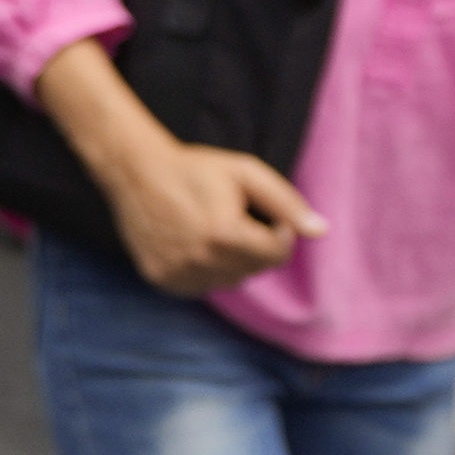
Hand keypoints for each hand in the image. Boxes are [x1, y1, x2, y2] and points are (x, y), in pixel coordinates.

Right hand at [110, 139, 325, 297]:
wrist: (133, 171)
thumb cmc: (194, 169)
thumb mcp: (245, 172)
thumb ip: (286, 203)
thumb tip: (321, 231)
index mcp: (226, 234)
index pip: (277, 254)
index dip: (277, 232)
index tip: (261, 213)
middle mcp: (202, 260)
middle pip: (255, 270)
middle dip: (254, 246)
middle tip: (233, 217)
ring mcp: (179, 273)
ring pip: (229, 280)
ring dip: (231, 261)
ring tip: (211, 230)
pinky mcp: (162, 279)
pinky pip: (201, 285)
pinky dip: (204, 269)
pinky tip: (192, 242)